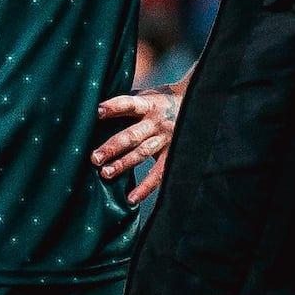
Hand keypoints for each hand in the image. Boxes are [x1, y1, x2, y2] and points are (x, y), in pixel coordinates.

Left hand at [89, 86, 180, 202]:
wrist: (199, 105)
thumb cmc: (162, 101)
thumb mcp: (147, 96)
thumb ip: (127, 103)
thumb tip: (95, 110)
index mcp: (149, 105)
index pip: (130, 104)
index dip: (114, 107)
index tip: (97, 111)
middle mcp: (157, 123)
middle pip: (133, 135)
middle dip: (113, 147)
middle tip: (94, 158)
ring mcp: (166, 140)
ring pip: (142, 154)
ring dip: (123, 165)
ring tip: (105, 174)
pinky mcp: (172, 156)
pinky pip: (158, 175)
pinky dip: (145, 188)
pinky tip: (130, 199)